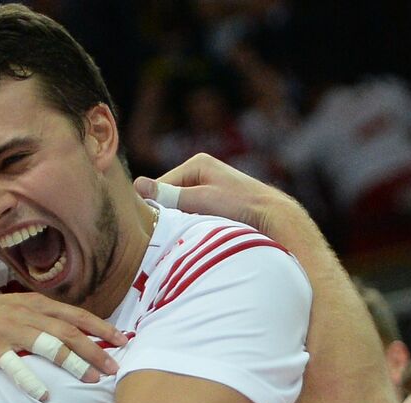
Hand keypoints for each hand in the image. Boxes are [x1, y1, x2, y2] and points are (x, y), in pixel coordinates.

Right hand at [0, 291, 125, 401]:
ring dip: (73, 362)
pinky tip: (44, 394)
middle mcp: (25, 314)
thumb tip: (69, 331)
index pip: (76, 315)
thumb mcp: (13, 309)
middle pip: (69, 331)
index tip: (123, 340)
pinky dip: (31, 380)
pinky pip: (14, 365)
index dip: (101, 327)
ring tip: (91, 379)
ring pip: (49, 345)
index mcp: (34, 304)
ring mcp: (8, 330)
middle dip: (96, 349)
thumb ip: (39, 317)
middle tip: (116, 367)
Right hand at [134, 153, 295, 237]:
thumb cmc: (240, 205)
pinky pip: (191, 211)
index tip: (152, 226)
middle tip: (169, 231)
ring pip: (179, 205)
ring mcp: (207, 186)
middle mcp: (201, 171)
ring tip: (185, 231)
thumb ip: (169, 195)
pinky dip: (189, 222)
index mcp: (197, 163)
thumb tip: (137, 185)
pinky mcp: (213, 200)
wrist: (273, 217)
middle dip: (168, 213)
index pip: (161, 185)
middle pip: (170, 195)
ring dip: (179, 219)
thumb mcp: (201, 199)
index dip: (155, 206)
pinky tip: (195, 231)